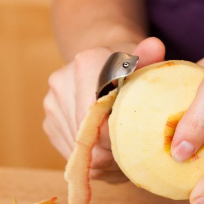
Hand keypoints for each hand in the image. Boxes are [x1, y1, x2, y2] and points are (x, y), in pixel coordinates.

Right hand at [43, 37, 164, 181]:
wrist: (103, 64)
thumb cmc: (129, 67)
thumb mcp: (144, 61)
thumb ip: (149, 57)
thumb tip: (155, 46)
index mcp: (86, 65)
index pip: (100, 117)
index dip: (120, 137)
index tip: (137, 142)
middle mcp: (61, 83)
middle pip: (88, 138)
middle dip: (111, 151)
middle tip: (133, 151)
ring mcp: (52, 104)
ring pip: (79, 150)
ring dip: (101, 157)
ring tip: (121, 149)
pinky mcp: (49, 123)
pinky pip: (70, 152)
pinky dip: (90, 157)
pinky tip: (105, 148)